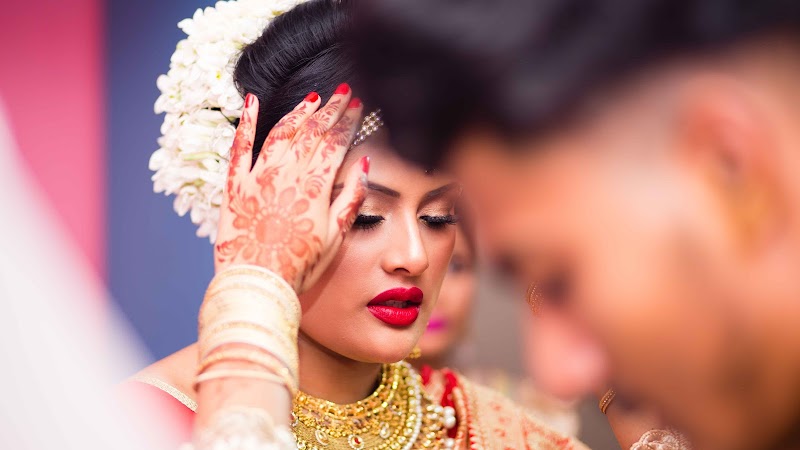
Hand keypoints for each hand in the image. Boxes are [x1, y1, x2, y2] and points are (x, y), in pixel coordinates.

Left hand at [214, 85, 367, 291]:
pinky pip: (239, 147)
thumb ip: (351, 200)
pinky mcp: (235, 186)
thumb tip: (364, 165)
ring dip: (299, 112)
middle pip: (312, 132)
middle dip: (330, 109)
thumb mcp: (335, 238)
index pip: (335, 143)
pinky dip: (247, 122)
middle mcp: (286, 176)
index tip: (358, 103)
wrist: (257, 286)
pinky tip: (253, 102)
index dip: (348, 120)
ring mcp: (257, 178)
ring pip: (281, 133)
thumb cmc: (300, 267)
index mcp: (314, 188)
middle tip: (343, 92)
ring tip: (313, 97)